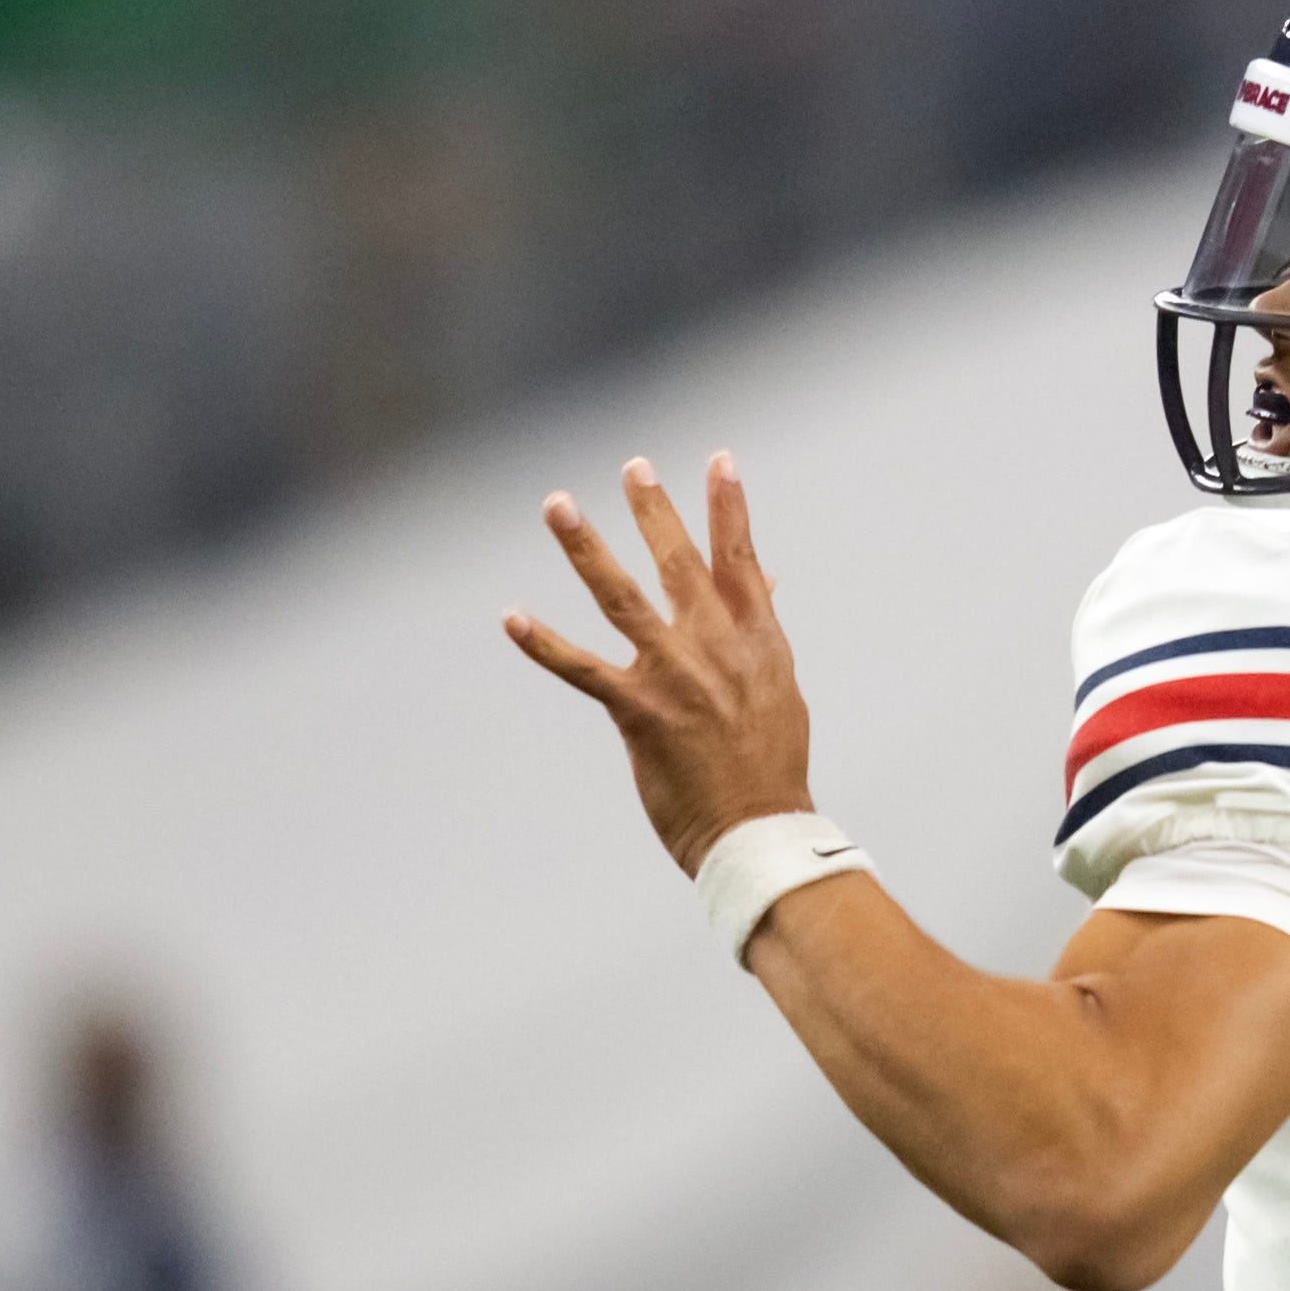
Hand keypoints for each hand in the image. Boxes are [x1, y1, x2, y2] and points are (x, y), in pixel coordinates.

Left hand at [505, 453, 815, 872]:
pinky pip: (581, 669)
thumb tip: (766, 577)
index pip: (741, 559)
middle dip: (655, 511)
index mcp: (755, 640)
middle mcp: (714, 647)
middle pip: (679, 563)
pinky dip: (543, 644)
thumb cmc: (770, 765)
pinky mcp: (638, 712)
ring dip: (586, 548)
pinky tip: (511, 618)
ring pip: (621, 597)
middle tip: (634, 467)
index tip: (720, 460)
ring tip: (559, 505)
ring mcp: (675, 675)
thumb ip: (761, 625)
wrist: (758, 830)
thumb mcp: (778, 687)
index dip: (730, 508)